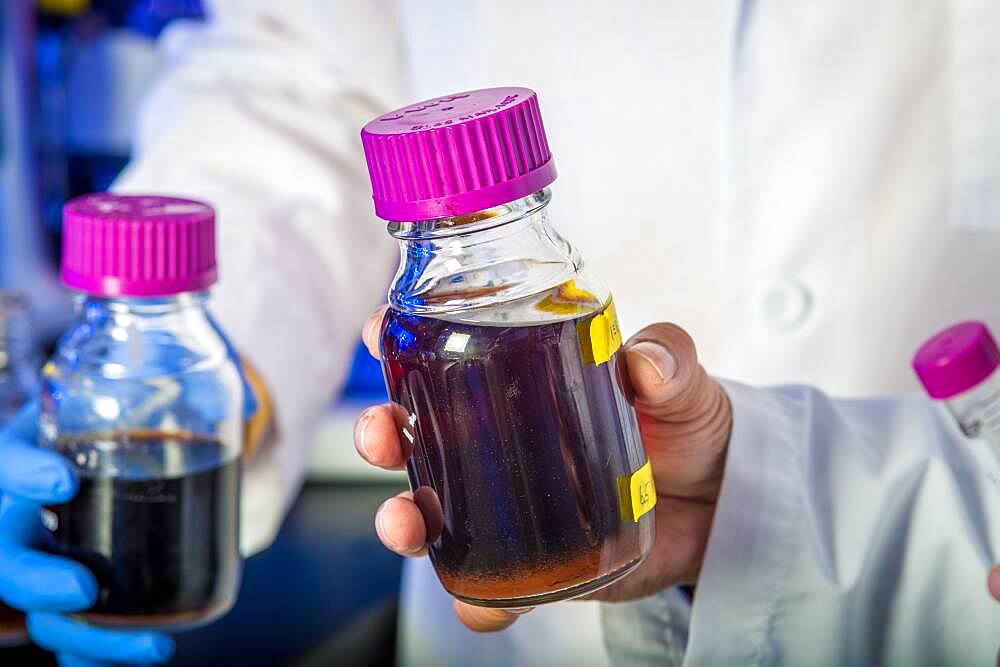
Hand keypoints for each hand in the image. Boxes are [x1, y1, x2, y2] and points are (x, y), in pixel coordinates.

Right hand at [0, 402, 173, 664]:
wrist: (121, 443)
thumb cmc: (129, 411)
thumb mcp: (154, 387)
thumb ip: (198, 386)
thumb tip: (245, 411)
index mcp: (33, 450)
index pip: (5, 461)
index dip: (23, 472)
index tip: (63, 482)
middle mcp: (24, 510)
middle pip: (4, 552)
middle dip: (34, 577)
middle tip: (84, 588)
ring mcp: (44, 555)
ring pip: (35, 609)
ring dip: (83, 634)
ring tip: (151, 645)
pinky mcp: (69, 592)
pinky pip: (70, 636)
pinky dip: (97, 659)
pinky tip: (142, 661)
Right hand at [355, 307, 732, 630]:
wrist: (723, 504)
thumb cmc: (690, 428)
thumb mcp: (683, 385)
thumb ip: (669, 362)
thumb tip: (645, 362)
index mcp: (527, 383)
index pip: (450, 353)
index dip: (403, 339)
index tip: (380, 329)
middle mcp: (504, 442)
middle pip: (419, 434)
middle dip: (383, 431)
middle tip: (381, 431)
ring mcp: (515, 504)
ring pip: (435, 513)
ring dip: (404, 519)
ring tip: (406, 522)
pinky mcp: (537, 561)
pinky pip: (491, 588)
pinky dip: (476, 601)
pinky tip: (481, 602)